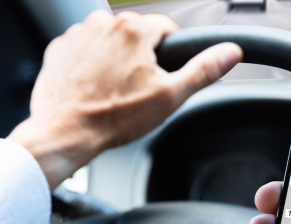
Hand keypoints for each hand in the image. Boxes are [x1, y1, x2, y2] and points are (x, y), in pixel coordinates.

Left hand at [7, 11, 241, 188]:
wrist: (64, 132)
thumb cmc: (113, 117)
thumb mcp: (170, 96)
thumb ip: (203, 70)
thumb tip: (230, 52)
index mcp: (133, 29)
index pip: (166, 28)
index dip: (170, 54)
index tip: (161, 75)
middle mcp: (103, 23)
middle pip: (137, 35)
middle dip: (141, 58)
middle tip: (137, 89)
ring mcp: (78, 33)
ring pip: (110, 41)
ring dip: (114, 59)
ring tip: (112, 91)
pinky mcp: (60, 47)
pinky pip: (85, 49)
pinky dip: (90, 64)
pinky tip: (92, 88)